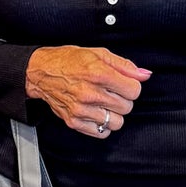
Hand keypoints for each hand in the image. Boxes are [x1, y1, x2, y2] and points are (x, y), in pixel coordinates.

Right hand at [25, 45, 151, 138]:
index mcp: (98, 74)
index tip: (124, 84)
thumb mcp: (98, 54)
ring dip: (114, 113)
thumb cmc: (69, 61)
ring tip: (105, 103)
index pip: (134, 91)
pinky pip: (101, 133)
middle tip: (112, 92)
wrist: (41, 72)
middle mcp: (90, 93)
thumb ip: (124, 65)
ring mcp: (81, 110)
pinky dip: (103, 125)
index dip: (131, 86)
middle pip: (127, 107)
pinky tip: (97, 113)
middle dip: (123, 99)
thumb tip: (144, 75)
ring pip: (117, 122)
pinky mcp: (74, 121)